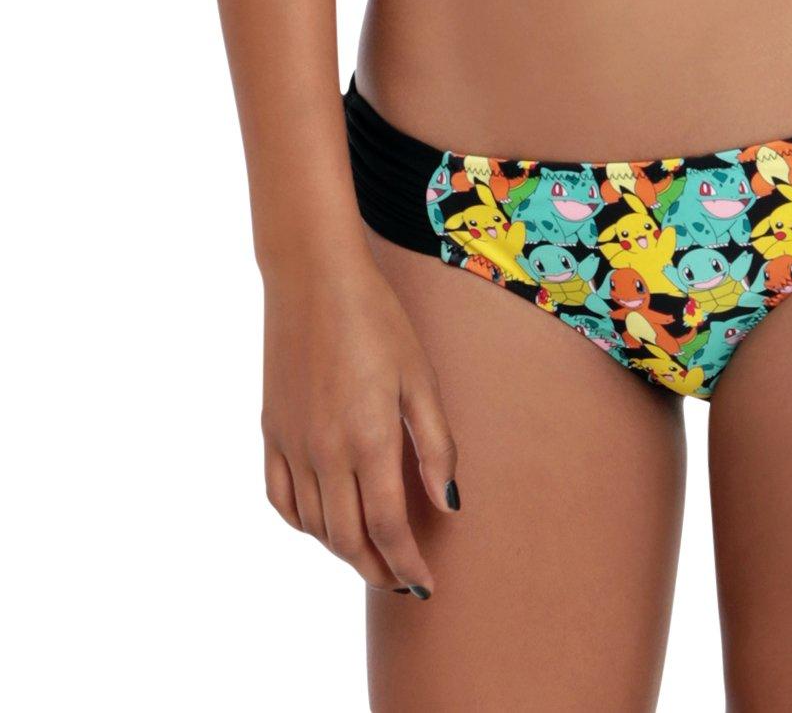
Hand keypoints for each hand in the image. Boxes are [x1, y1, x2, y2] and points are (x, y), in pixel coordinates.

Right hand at [260, 254, 458, 595]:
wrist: (313, 278)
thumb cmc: (377, 320)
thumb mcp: (421, 378)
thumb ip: (436, 446)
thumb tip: (450, 505)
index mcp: (368, 439)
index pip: (388, 529)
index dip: (407, 564)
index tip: (426, 583)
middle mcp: (325, 452)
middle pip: (348, 540)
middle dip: (377, 570)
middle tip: (402, 580)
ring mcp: (292, 444)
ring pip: (314, 526)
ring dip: (343, 550)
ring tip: (372, 554)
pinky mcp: (271, 432)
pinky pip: (281, 499)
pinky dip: (303, 523)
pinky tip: (323, 523)